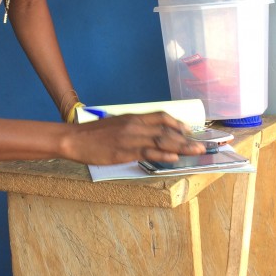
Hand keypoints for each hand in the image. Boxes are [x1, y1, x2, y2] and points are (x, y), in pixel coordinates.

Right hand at [65, 111, 206, 165]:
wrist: (74, 139)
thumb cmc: (93, 134)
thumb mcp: (115, 125)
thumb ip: (132, 128)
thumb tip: (146, 135)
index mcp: (132, 117)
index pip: (161, 117)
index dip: (178, 124)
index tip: (188, 131)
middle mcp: (134, 125)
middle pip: (166, 130)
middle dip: (186, 138)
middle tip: (201, 145)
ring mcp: (130, 139)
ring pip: (161, 141)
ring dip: (181, 147)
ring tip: (196, 152)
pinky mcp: (125, 152)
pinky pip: (148, 153)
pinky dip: (163, 155)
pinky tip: (174, 158)